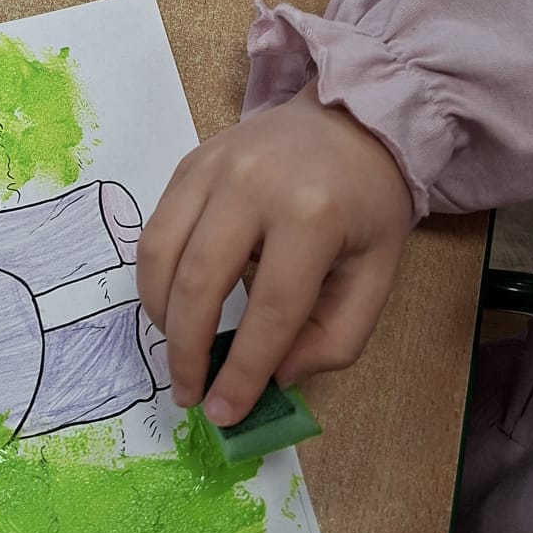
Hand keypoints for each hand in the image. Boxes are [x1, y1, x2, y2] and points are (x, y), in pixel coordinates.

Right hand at [136, 85, 413, 422]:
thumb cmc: (366, 204)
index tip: (225, 412)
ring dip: (162, 315)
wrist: (351, 120)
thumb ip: (334, 337)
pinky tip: (174, 304)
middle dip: (186, 351)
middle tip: (188, 392)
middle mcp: (255, 186)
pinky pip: (156, 230)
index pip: (270, 311)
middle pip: (200, 282)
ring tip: (178, 350)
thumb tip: (273, 377)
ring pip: (162, 254)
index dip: (243, 371)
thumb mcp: (376, 275)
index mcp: (314, 216)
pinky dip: (156, 278)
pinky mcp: (189, 163)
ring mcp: (214, 168)